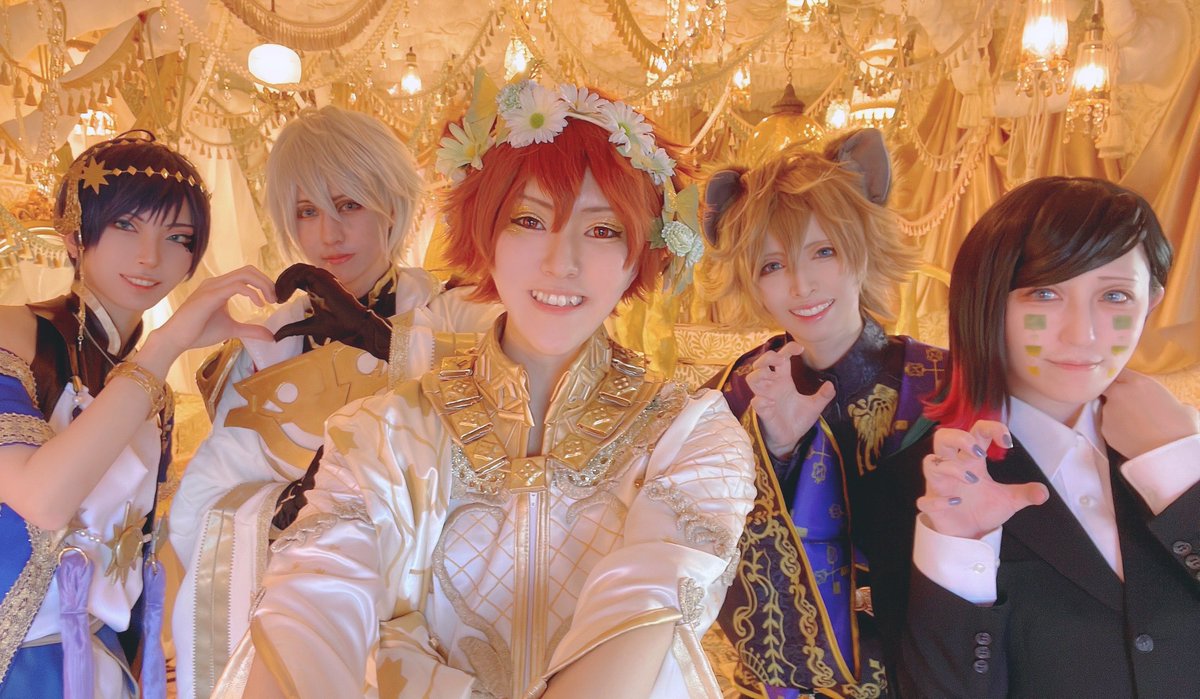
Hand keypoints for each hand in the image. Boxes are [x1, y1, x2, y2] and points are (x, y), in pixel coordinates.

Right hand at [142, 266, 275, 365]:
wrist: (175, 339)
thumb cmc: (198, 332)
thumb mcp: (232, 329)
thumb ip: (251, 330)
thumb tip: (271, 337)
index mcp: (220, 287)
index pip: (247, 274)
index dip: (264, 283)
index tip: (273, 299)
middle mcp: (216, 283)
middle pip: (248, 270)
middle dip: (267, 282)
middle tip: (275, 299)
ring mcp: (212, 287)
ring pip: (244, 274)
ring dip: (263, 285)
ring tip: (269, 301)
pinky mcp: (210, 296)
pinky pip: (236, 286)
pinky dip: (252, 293)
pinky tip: (258, 304)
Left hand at [273, 263, 391, 359]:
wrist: (355, 327)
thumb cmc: (338, 326)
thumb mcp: (308, 327)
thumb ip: (292, 328)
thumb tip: (275, 337)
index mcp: (317, 287)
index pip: (296, 277)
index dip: (283, 285)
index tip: (277, 301)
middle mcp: (320, 280)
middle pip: (294, 270)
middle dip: (280, 281)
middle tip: (274, 298)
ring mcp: (323, 278)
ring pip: (297, 269)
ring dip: (283, 281)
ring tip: (278, 297)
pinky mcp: (325, 279)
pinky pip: (302, 273)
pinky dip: (289, 282)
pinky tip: (284, 297)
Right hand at [745, 341, 835, 458]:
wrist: (790, 439)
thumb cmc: (798, 419)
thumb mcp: (814, 407)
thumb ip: (823, 396)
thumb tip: (832, 385)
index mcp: (783, 380)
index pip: (781, 358)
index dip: (788, 349)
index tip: (800, 348)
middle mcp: (772, 386)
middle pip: (761, 363)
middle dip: (767, 357)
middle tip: (780, 360)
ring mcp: (765, 398)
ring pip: (752, 378)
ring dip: (760, 375)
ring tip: (772, 378)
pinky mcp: (762, 412)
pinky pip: (756, 402)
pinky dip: (761, 400)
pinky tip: (771, 403)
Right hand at [917, 420, 1048, 539]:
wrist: (968, 534)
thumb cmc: (983, 509)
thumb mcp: (1009, 500)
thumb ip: (1024, 493)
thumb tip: (1044, 493)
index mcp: (970, 461)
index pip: (976, 432)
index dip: (991, 429)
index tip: (1007, 442)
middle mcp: (952, 468)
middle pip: (942, 437)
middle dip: (958, 438)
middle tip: (979, 452)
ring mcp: (939, 486)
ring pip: (930, 463)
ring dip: (951, 468)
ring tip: (973, 479)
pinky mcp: (932, 506)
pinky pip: (926, 499)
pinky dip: (940, 500)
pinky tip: (957, 503)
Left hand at [1101, 369, 1199, 457]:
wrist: (1167, 452)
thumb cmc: (1180, 428)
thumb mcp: (1181, 407)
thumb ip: (1167, 400)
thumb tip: (1174, 406)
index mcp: (1139, 382)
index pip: (1120, 373)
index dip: (1122, 381)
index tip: (1126, 387)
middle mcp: (1119, 393)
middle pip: (1108, 388)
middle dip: (1114, 395)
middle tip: (1128, 406)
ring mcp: (1108, 411)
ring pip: (1107, 408)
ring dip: (1116, 414)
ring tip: (1134, 426)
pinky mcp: (1104, 428)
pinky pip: (1108, 425)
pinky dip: (1115, 429)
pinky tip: (1129, 436)